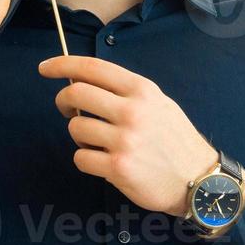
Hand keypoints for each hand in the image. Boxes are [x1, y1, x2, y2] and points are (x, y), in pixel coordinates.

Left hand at [38, 55, 218, 216]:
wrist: (200, 179)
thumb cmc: (175, 140)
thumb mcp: (159, 103)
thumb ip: (125, 92)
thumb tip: (84, 83)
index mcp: (141, 90)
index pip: (92, 68)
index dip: (62, 64)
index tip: (45, 67)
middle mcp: (132, 111)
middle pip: (75, 93)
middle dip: (63, 101)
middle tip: (67, 109)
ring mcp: (124, 140)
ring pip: (75, 128)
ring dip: (79, 135)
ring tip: (98, 142)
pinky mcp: (118, 167)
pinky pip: (80, 158)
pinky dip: (86, 160)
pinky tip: (103, 161)